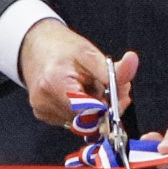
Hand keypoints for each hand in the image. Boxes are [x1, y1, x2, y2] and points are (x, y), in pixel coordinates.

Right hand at [19, 20, 138, 138]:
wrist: (35, 46)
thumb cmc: (60, 48)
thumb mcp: (89, 53)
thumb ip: (112, 68)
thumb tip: (132, 63)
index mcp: (54, 83)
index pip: (88, 112)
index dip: (108, 108)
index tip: (120, 97)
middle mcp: (45, 101)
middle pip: (87, 120)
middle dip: (104, 107)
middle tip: (110, 88)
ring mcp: (43, 111)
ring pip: (82, 122)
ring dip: (93, 109)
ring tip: (90, 87)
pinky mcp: (44, 116)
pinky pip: (72, 120)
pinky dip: (82, 110)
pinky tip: (79, 93)